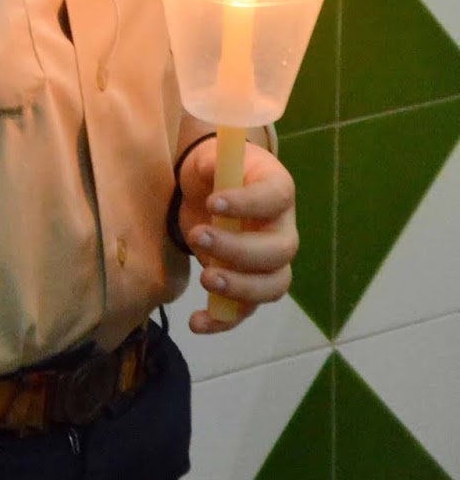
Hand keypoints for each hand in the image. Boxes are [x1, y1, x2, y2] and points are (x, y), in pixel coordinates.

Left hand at [177, 138, 297, 333]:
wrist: (209, 194)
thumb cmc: (216, 172)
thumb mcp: (211, 158)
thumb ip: (211, 163)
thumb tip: (211, 175)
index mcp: (278, 189)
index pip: (275, 197)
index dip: (248, 203)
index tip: (212, 202)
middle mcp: (282, 229)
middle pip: (278, 250)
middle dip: (238, 249)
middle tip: (198, 236)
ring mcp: (269, 263)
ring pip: (272, 286)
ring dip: (240, 288)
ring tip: (205, 278)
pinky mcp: (248, 286)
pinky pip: (245, 310)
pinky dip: (223, 321)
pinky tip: (197, 322)